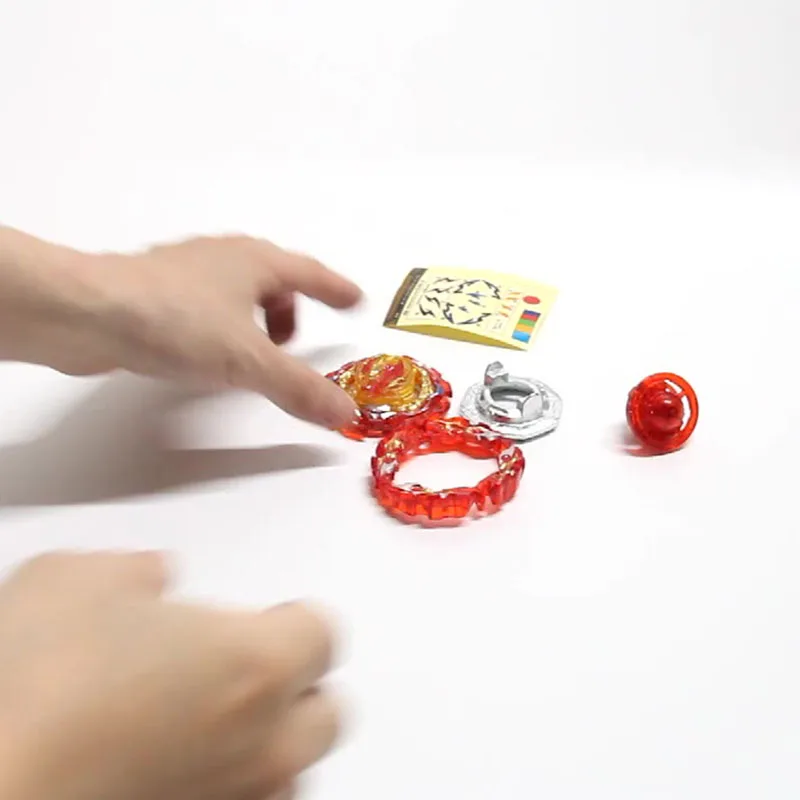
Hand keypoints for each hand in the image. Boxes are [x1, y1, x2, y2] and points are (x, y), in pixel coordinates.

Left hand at [0, 229, 361, 428]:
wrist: (88, 313)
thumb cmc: (174, 320)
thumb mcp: (248, 360)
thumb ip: (299, 387)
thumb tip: (344, 411)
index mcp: (255, 262)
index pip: (310, 274)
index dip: (335, 290)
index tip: (354, 300)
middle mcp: (224, 259)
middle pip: (273, 281)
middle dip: (291, 312)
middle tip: (296, 344)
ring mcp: (188, 273)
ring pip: (237, 293)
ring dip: (255, 322)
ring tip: (252, 356)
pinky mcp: (157, 294)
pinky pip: (208, 307)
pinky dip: (223, 329)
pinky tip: (209, 356)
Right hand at [0, 551, 339, 799]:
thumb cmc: (25, 693)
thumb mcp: (71, 584)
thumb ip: (130, 572)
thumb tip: (150, 577)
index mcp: (255, 666)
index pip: (321, 636)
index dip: (293, 621)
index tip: (268, 619)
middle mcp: (262, 747)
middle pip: (325, 714)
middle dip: (296, 688)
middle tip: (241, 672)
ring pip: (291, 775)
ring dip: (268, 746)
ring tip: (208, 729)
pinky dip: (230, 792)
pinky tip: (174, 775)